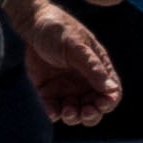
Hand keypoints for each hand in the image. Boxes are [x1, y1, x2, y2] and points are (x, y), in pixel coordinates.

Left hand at [19, 0, 124, 131]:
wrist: (32, 26)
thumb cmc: (58, 30)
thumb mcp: (76, 47)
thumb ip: (92, 67)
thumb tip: (110, 89)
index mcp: (98, 69)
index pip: (111, 91)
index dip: (109, 101)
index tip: (102, 104)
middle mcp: (85, 81)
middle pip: (95, 107)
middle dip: (92, 115)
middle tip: (84, 112)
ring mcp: (67, 88)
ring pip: (76, 112)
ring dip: (74, 117)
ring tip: (67, 111)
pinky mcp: (48, 92)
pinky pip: (54, 109)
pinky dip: (55, 114)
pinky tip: (53, 110)